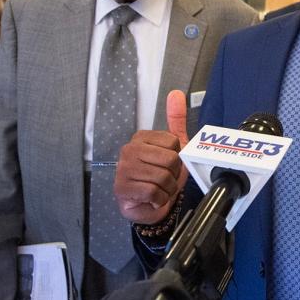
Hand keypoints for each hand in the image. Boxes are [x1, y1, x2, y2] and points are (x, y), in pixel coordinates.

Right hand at [114, 90, 188, 224]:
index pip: (173, 143)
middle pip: (170, 160)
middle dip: (173, 175)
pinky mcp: (122, 188)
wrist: (148, 206)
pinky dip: (159, 200)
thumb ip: (176, 120)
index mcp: (141, 137)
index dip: (177, 158)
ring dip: (167, 189)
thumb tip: (176, 93)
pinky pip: (154, 193)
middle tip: (163, 180)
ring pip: (163, 177)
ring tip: (158, 189)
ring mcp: (123, 169)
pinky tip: (151, 199)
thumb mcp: (174, 147)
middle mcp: (129, 150)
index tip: (167, 164)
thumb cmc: (161, 175)